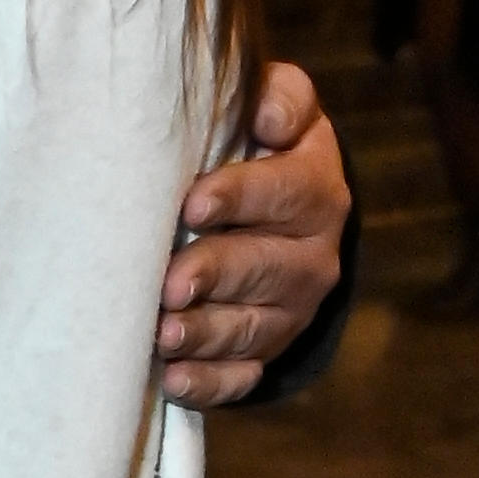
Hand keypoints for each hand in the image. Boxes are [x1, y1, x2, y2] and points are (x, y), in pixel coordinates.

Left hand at [159, 57, 351, 409]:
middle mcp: (313, 254)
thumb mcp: (279, 106)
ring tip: (163, 335)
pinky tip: (172, 380)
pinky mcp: (267, 350)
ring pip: (251, 327)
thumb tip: (265, 114)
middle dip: (215, 275)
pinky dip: (208, 382)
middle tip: (169, 284)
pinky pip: (242, 375)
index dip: (240, 196)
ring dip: (206, 334)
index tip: (194, 203)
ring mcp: (291, 309)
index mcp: (315, 188)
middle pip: (266, 267)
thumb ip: (278, 96)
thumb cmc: (259, 145)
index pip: (286, 191)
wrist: (283, 209)